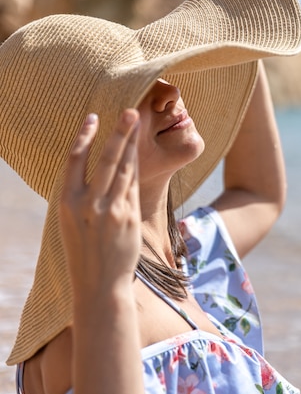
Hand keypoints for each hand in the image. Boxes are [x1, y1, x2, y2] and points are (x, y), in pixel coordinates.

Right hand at [59, 110, 140, 299]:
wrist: (99, 284)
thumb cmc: (84, 252)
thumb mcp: (71, 223)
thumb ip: (83, 196)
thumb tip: (100, 170)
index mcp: (65, 202)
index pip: (75, 159)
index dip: (84, 135)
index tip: (93, 117)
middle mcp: (87, 203)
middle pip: (107, 158)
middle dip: (120, 132)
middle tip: (132, 110)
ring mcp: (110, 210)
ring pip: (125, 169)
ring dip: (133, 145)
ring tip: (138, 125)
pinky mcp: (129, 216)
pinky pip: (134, 186)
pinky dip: (137, 167)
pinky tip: (141, 153)